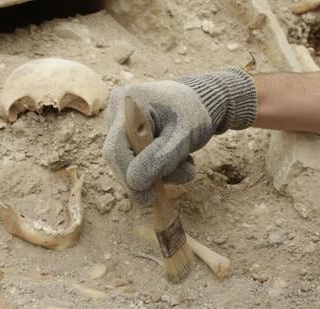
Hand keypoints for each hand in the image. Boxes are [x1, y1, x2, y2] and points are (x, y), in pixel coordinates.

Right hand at [102, 67, 256, 204]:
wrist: (203, 100)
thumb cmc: (195, 113)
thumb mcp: (183, 136)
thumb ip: (160, 158)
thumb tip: (134, 183)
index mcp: (128, 104)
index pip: (116, 149)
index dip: (128, 177)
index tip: (148, 198)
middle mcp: (118, 110)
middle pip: (119, 157)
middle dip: (148, 174)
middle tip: (180, 175)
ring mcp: (120, 121)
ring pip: (128, 160)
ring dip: (158, 171)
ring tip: (186, 163)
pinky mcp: (126, 131)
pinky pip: (134, 157)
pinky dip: (156, 165)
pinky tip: (176, 158)